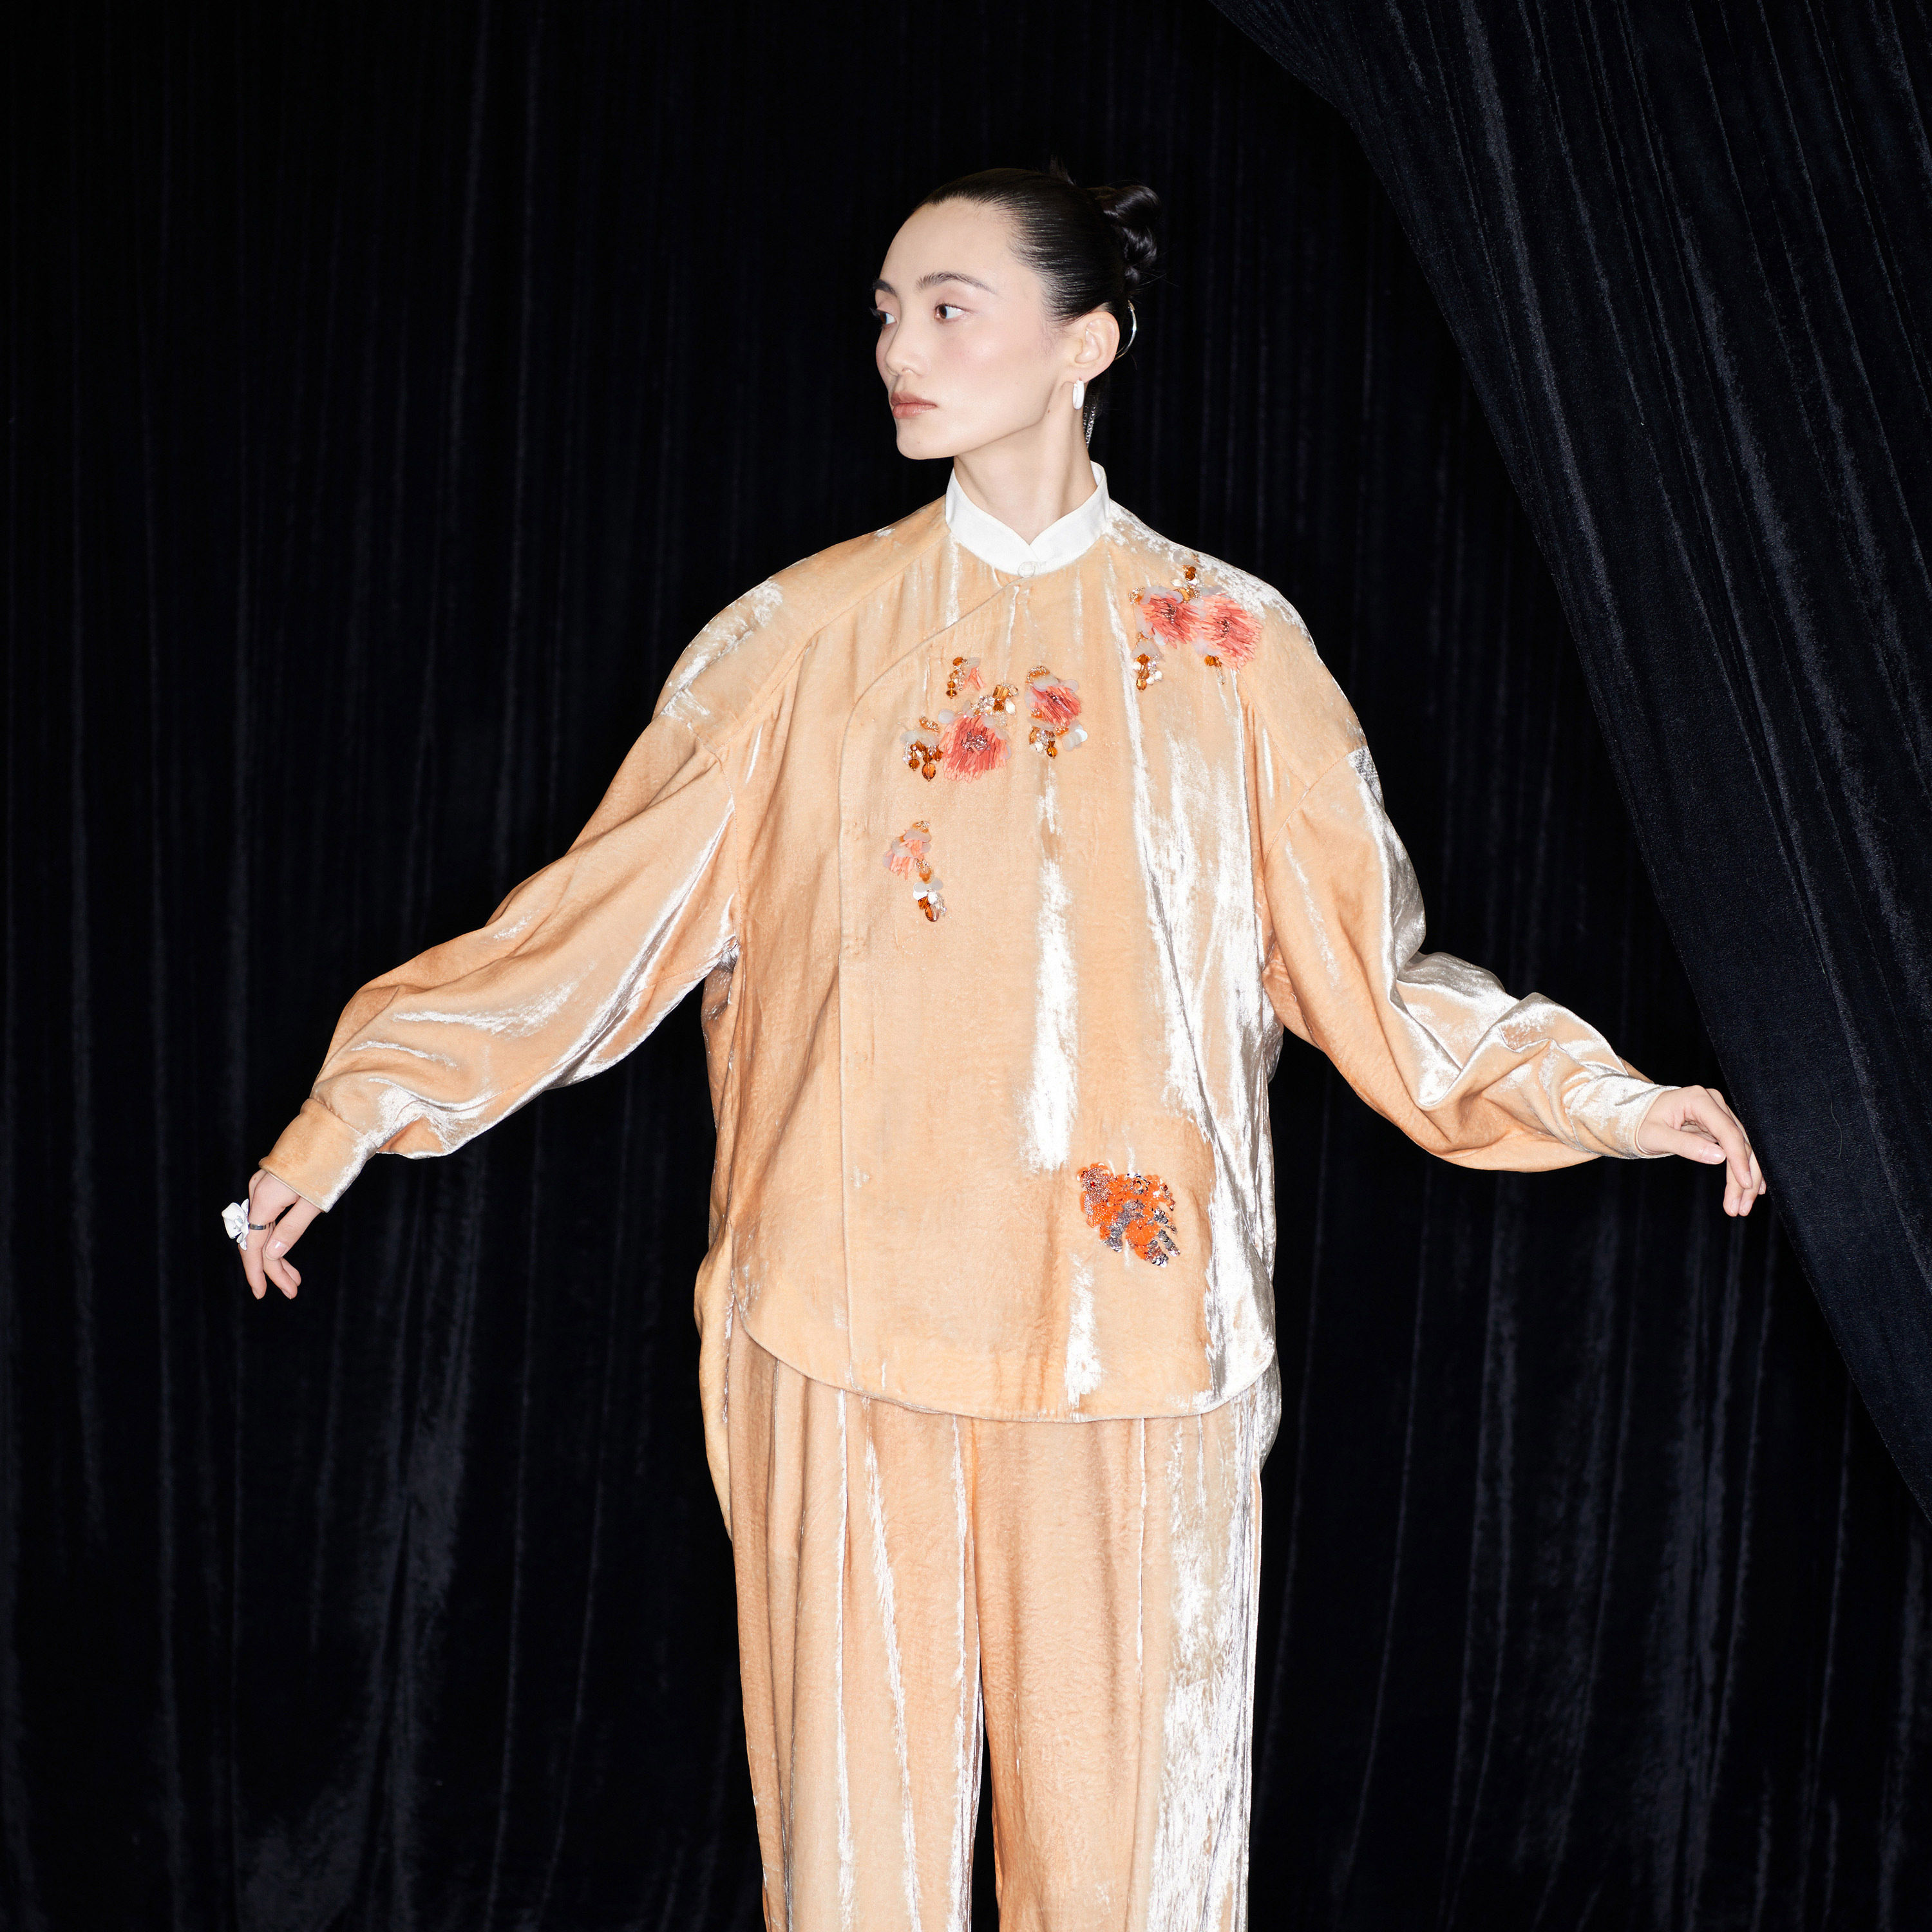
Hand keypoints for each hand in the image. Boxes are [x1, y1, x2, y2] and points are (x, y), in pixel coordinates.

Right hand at [236, 1169, 320, 1298]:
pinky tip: (285, 1250)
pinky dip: (278, 1235)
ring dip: (277, 1254)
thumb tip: (271, 1255)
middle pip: (257, 1239)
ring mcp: (263, 1186)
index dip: (257, 1272)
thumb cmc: (330, 1164)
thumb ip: (290, 1229)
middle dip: (273, 1267)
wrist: (337, 1128)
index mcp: (264, 1199)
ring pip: (263, 1229)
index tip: (262, 1294)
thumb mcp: (313, 1203)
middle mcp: (257, 1192)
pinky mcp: (272, 1184)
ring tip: (295, 1279)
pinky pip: (268, 1216)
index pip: (253, 1245)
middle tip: (291, 1290)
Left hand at [1637, 1086, 1765, 1216]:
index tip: (1744, 1183)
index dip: (1739, 1159)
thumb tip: (1719, 1157)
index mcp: (1698, 1100)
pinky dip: (1741, 1169)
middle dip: (1744, 1176)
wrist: (1637, 1115)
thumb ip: (1685, 1145)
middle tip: (1741, 1206)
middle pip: (1740, 1142)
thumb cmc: (1642, 1122)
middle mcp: (1714, 1103)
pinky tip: (1749, 1188)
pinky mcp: (1719, 1126)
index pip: (1728, 1132)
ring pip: (1743, 1147)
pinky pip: (1735, 1149)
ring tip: (1742, 1205)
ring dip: (1747, 1177)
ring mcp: (1719, 1114)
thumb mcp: (1656, 1136)